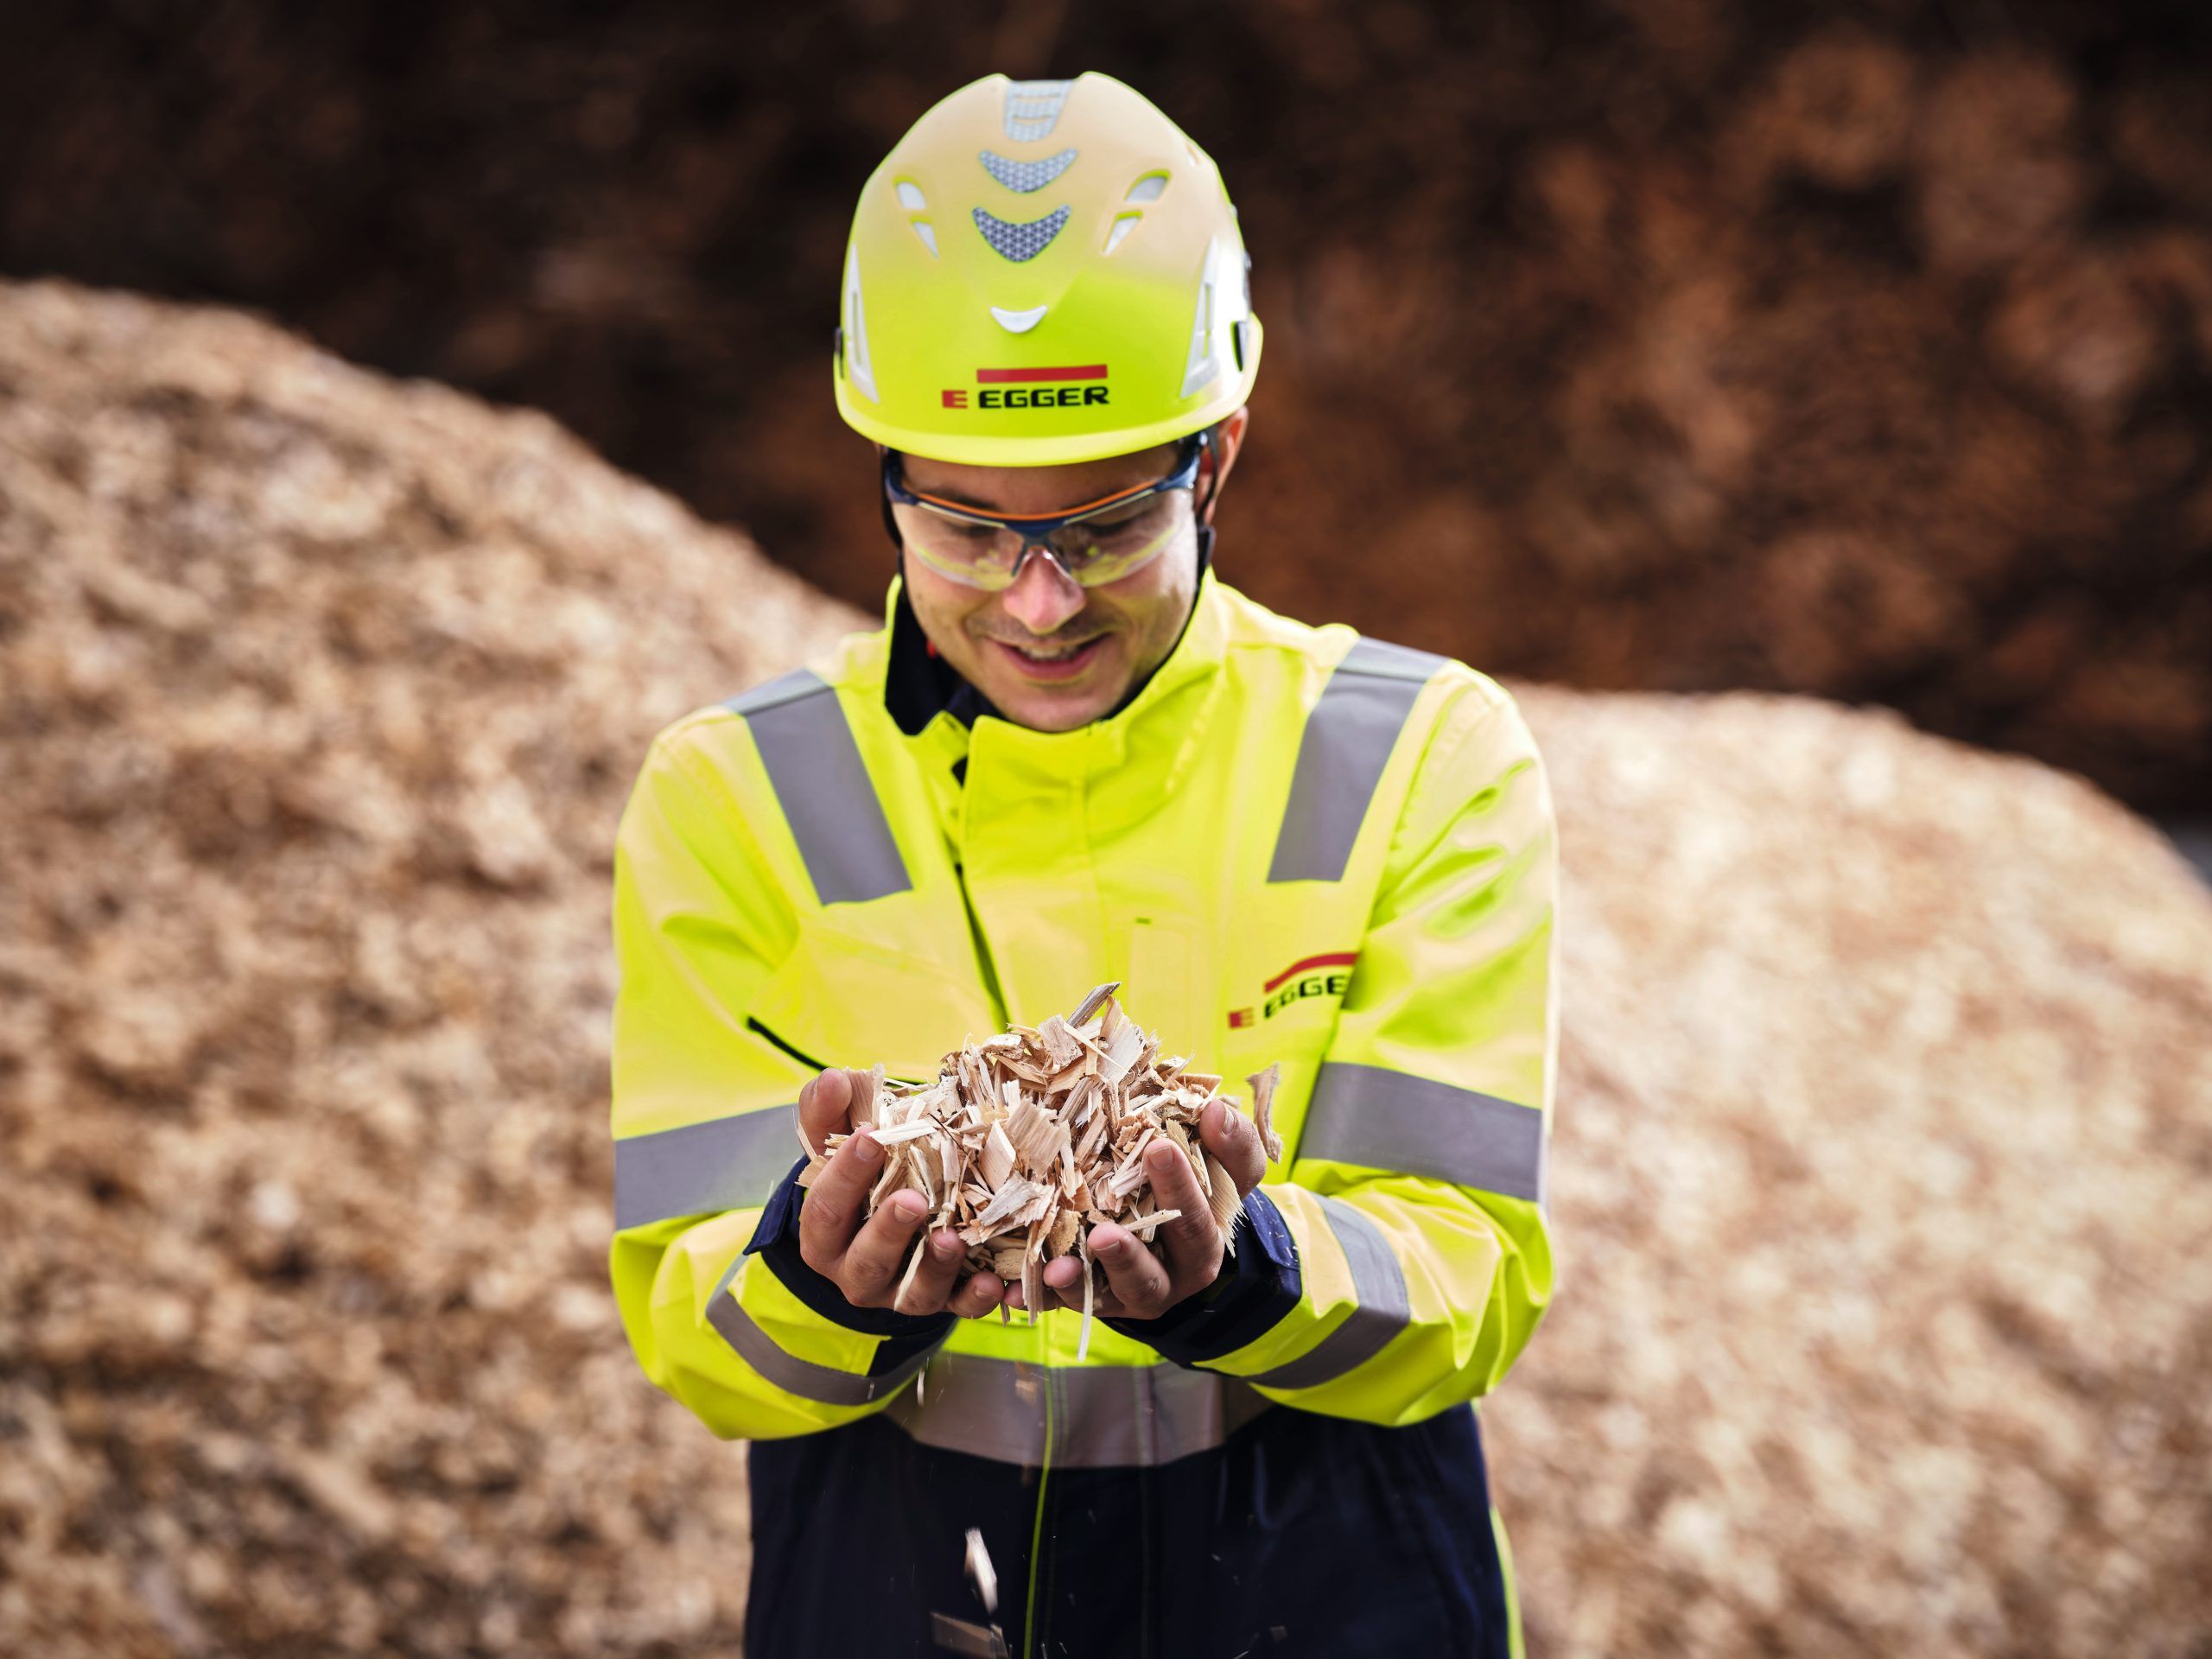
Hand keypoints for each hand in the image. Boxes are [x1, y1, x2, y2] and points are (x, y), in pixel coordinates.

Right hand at [796, 1068, 1005, 1318]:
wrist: (889, 1216)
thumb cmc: (863, 1174)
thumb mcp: (839, 1142)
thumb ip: (828, 1111)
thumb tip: (836, 1078)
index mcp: (824, 1235)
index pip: (824, 1210)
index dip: (844, 1176)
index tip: (869, 1137)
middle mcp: (857, 1271)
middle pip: (866, 1259)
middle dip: (889, 1231)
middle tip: (913, 1200)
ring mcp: (901, 1291)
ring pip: (914, 1291)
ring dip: (936, 1267)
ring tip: (953, 1239)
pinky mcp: (944, 1301)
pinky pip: (962, 1308)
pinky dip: (981, 1298)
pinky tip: (999, 1281)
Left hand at [1021, 1096, 1269, 1320]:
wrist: (1175, 1238)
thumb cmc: (1197, 1191)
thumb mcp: (1224, 1171)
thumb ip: (1230, 1143)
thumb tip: (1216, 1110)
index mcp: (1202, 1247)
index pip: (1196, 1221)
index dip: (1181, 1187)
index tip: (1159, 1146)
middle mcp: (1166, 1279)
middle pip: (1149, 1275)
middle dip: (1125, 1255)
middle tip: (1103, 1234)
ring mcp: (1124, 1295)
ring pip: (1102, 1297)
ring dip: (1078, 1284)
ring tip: (1056, 1269)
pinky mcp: (1088, 1300)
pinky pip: (1059, 1303)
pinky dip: (1036, 1297)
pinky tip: (1013, 1292)